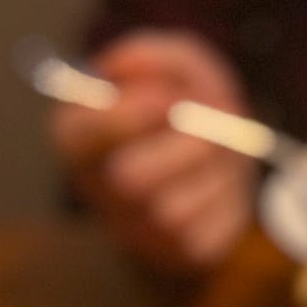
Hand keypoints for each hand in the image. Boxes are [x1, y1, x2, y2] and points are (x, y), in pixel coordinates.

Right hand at [50, 29, 254, 273]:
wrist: (224, 155)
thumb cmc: (189, 106)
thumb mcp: (175, 64)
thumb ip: (151, 54)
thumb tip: (121, 66)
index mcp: (79, 137)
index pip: (78, 136)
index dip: (122, 117)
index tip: (164, 97)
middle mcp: (100, 189)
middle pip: (128, 181)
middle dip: (178, 146)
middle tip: (206, 124)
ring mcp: (139, 229)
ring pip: (174, 209)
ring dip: (212, 169)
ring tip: (219, 145)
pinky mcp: (185, 252)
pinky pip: (209, 228)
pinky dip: (229, 194)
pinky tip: (222, 177)